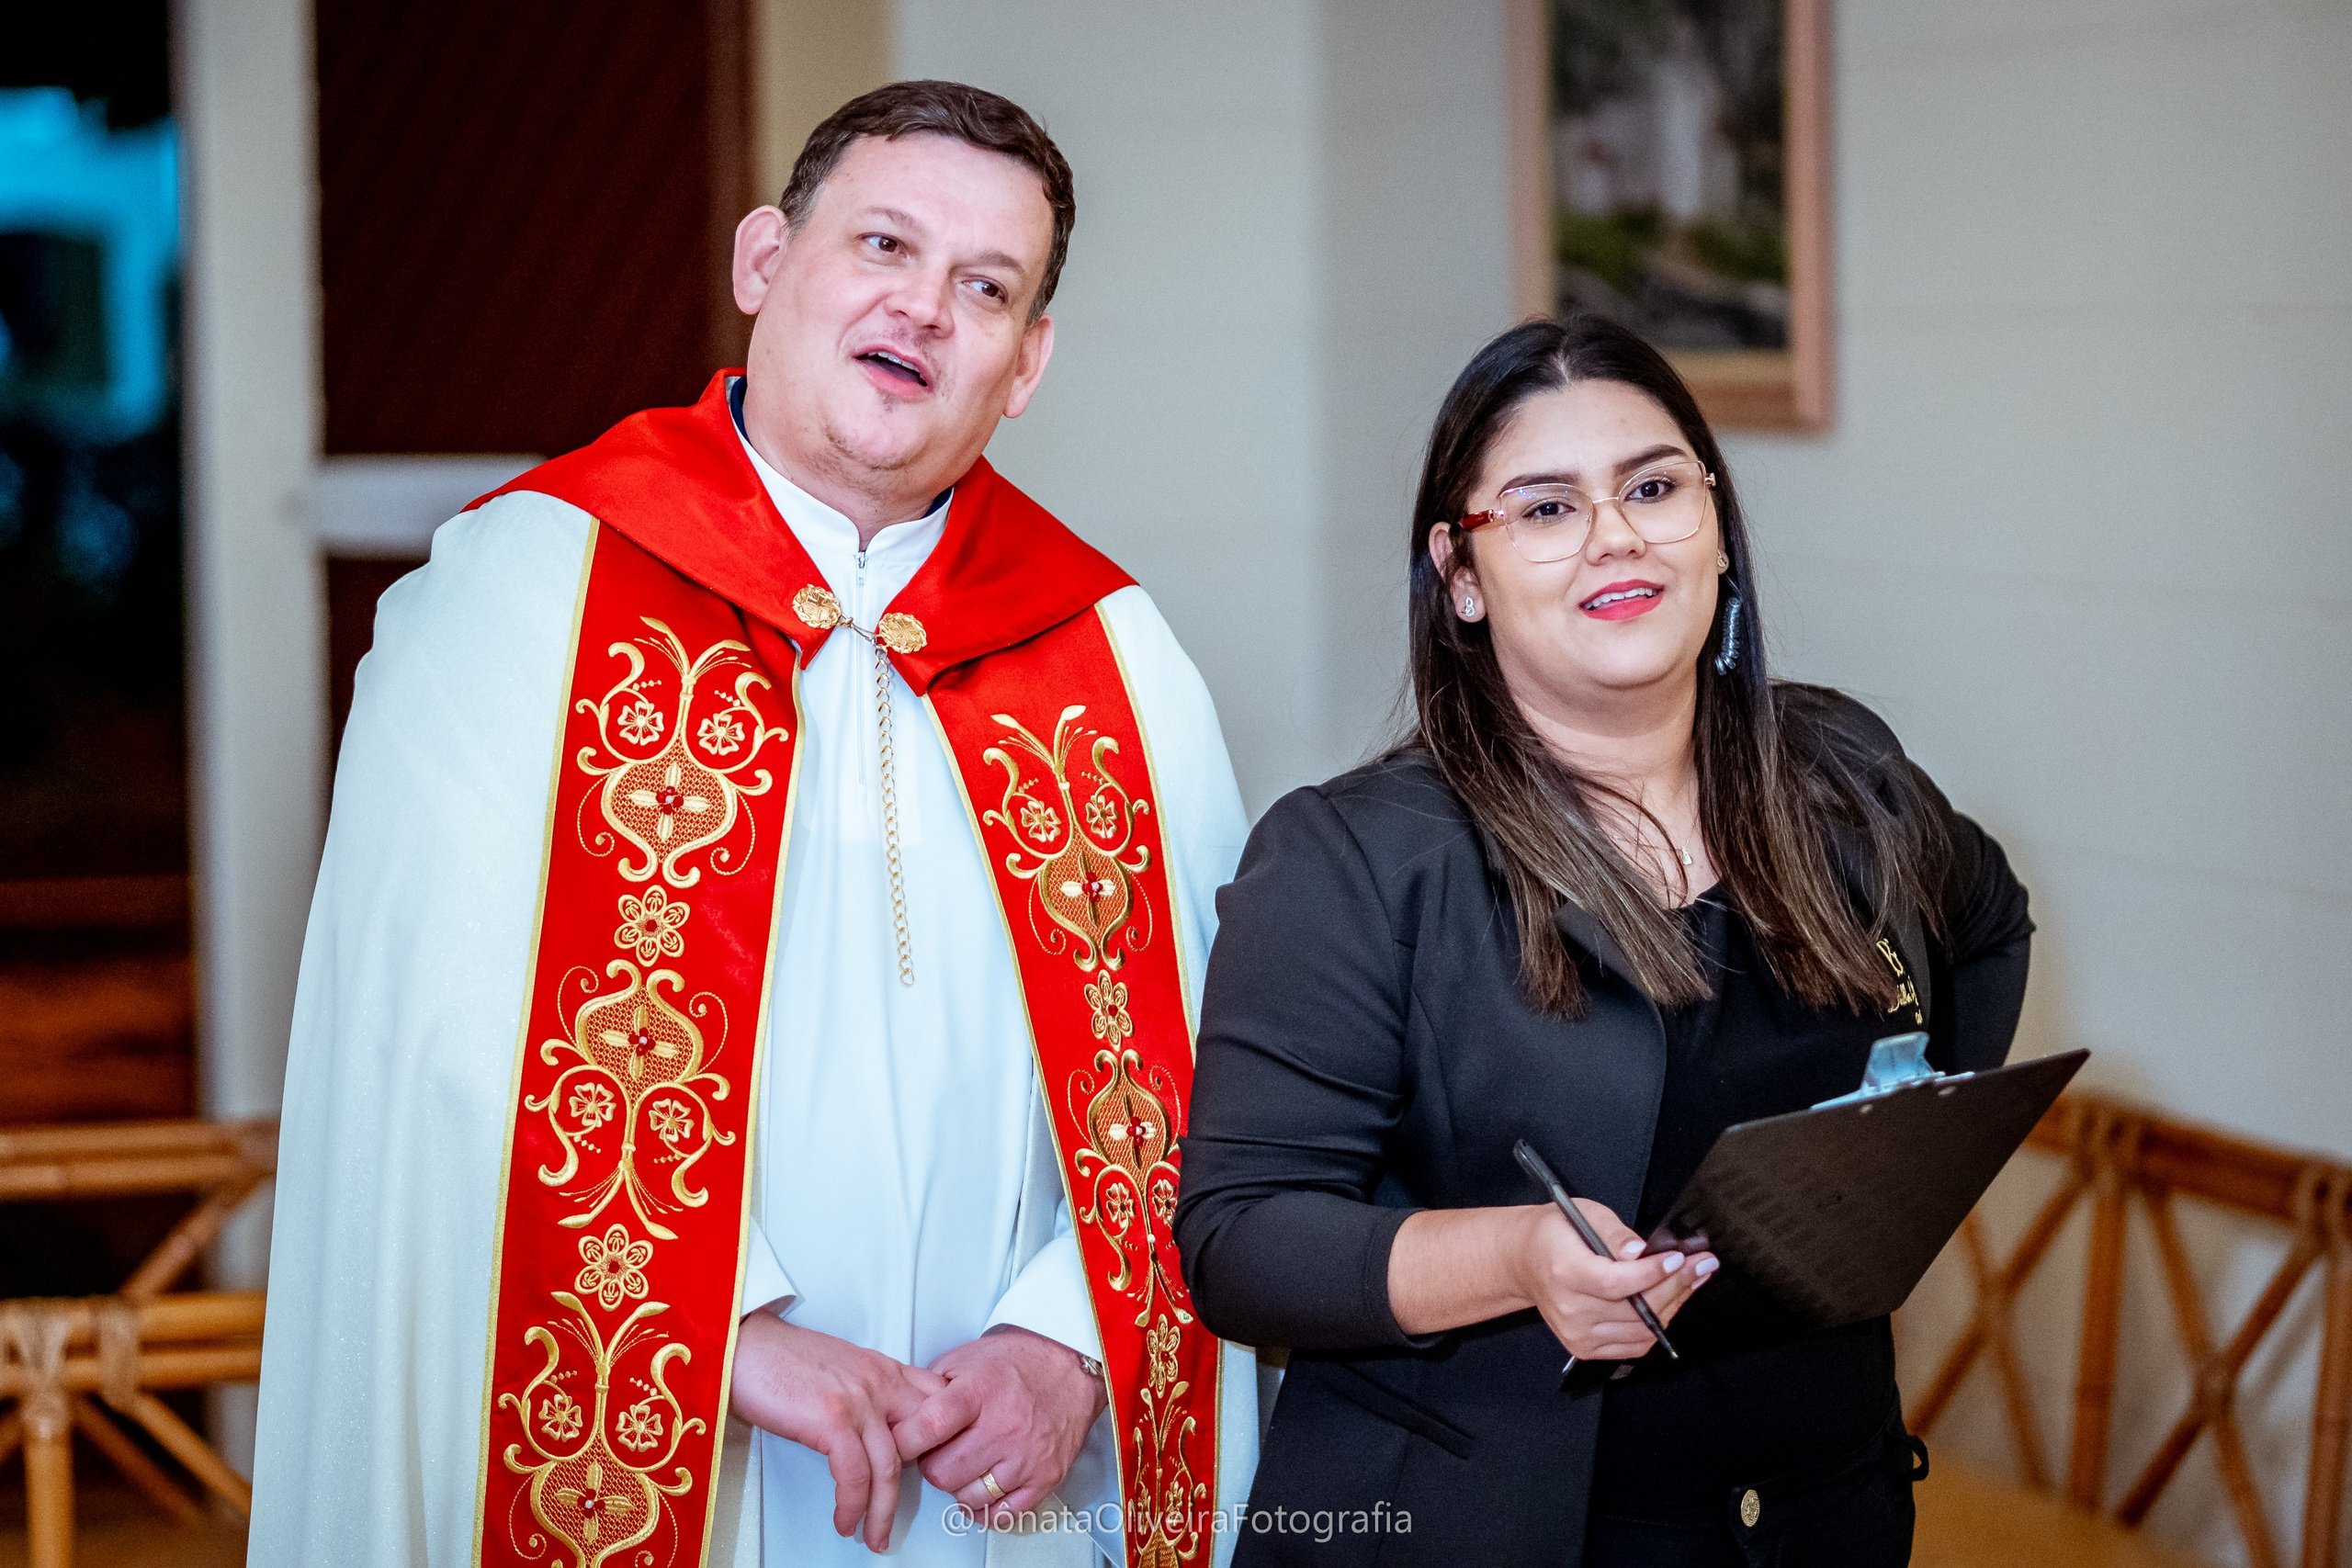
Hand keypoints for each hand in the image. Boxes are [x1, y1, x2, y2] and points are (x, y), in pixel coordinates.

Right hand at [729, 1314, 946, 1550]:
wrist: (743, 1347)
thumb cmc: (783, 1361)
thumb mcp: (842, 1369)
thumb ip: (869, 1393)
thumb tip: (881, 1435)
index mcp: (885, 1369)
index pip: (936, 1404)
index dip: (940, 1441)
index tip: (929, 1473)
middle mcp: (880, 1382)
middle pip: (922, 1441)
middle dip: (920, 1486)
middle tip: (905, 1514)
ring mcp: (858, 1399)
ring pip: (889, 1468)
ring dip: (881, 1512)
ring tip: (874, 1536)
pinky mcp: (831, 1418)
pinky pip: (854, 1475)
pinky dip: (852, 1506)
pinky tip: (845, 1520)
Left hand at [890, 1325, 1108, 1523]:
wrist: (1070, 1368)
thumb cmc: (1017, 1363)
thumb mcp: (966, 1359)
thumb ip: (930, 1388)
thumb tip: (898, 1417)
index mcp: (981, 1390)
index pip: (929, 1427)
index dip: (904, 1441)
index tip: (897, 1442)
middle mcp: (1005, 1426)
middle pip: (943, 1472)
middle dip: (932, 1465)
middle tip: (940, 1450)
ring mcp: (1026, 1456)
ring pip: (969, 1497)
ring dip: (959, 1486)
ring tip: (966, 1463)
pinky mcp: (1045, 1477)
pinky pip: (1003, 1514)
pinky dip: (987, 1507)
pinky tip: (984, 1487)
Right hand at [1511, 1200, 1716, 1361]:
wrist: (1525, 1262)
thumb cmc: (1555, 1234)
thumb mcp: (1584, 1214)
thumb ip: (1614, 1232)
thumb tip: (1641, 1252)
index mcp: (1564, 1273)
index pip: (1616, 1283)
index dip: (1653, 1274)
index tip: (1680, 1259)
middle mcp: (1569, 1309)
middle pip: (1635, 1310)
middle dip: (1676, 1286)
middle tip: (1703, 1265)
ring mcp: (1577, 1334)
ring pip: (1641, 1330)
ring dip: (1673, 1305)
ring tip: (1693, 1280)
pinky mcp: (1585, 1348)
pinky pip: (1634, 1344)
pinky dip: (1657, 1325)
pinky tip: (1670, 1301)